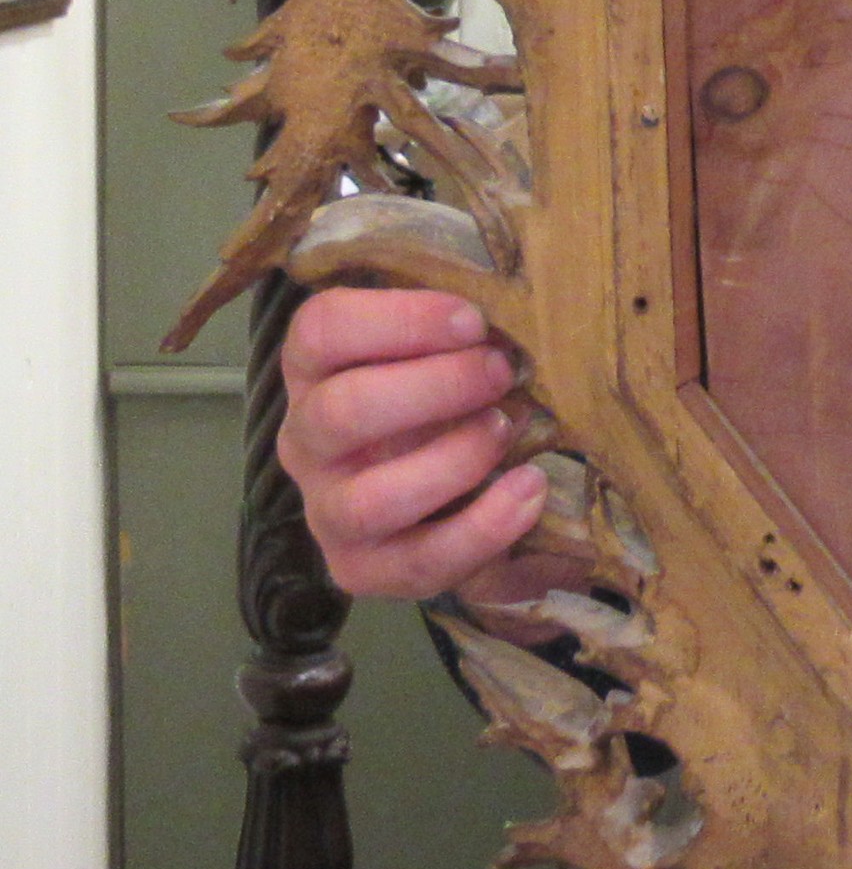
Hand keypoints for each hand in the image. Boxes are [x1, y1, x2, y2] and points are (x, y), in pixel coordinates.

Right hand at [278, 288, 554, 604]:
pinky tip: (528, 490)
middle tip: (500, 371)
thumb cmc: (443, 403)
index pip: (320, 330)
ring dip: (452, 463)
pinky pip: (416, 562)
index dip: (398, 319)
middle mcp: (307, 442)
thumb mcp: (439, 353)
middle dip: (435, 387)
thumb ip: (457, 329)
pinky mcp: (363, 570)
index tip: (472, 318)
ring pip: (369, 500)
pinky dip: (482, 529)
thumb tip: (525, 298)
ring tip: (506, 430)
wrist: (450, 500)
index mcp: (316, 372)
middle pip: (341, 411)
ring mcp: (329, 513)